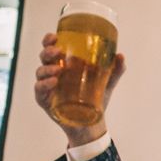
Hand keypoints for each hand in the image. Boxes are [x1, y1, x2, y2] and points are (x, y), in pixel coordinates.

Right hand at [34, 32, 125, 147]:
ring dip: (47, 69)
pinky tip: (53, 82)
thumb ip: (115, 70)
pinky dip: (44, 85)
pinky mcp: (44, 101)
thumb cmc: (96, 101)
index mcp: (64, 64)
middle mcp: (53, 73)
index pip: (52, 47)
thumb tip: (121, 56)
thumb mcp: (107, 83)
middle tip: (58, 51)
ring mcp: (47, 87)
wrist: (92, 124)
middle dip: (48, 51)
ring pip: (40, 72)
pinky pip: (39, 90)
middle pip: (44, 57)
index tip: (55, 36)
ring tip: (58, 70)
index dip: (49, 40)